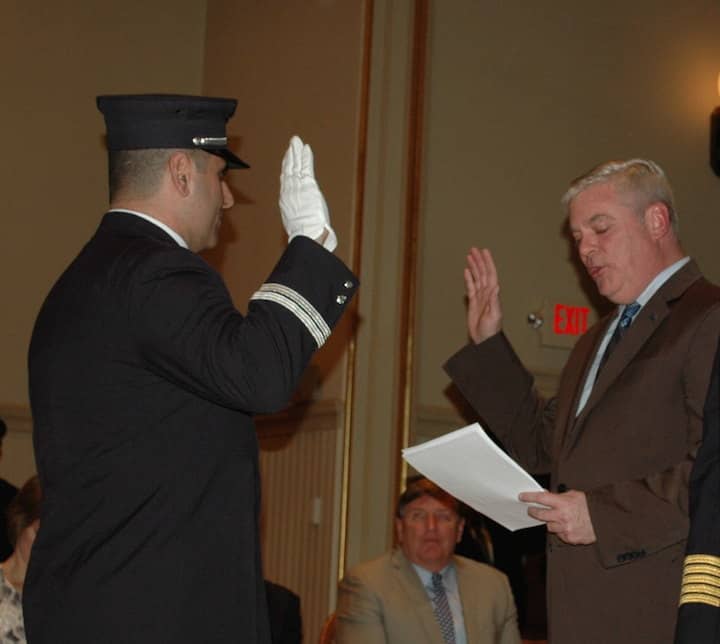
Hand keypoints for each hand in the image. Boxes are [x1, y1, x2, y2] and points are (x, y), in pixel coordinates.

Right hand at [279, 135, 336, 251]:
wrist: (307, 234)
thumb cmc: (305, 235)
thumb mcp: (299, 225)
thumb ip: (300, 218)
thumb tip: (305, 222)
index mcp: (285, 201)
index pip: (285, 181)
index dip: (286, 169)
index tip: (287, 160)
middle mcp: (289, 192)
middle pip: (288, 170)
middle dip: (290, 156)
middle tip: (291, 145)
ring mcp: (297, 187)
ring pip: (295, 166)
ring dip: (296, 152)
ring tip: (296, 141)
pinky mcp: (308, 184)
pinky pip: (306, 166)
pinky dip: (305, 156)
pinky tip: (305, 148)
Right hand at [464, 247, 501, 342]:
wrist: (484, 339)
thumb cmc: (491, 330)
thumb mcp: (494, 315)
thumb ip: (494, 300)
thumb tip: (495, 286)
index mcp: (492, 294)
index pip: (490, 274)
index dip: (487, 262)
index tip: (484, 252)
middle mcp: (487, 293)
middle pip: (483, 272)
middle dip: (479, 260)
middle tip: (474, 249)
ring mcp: (480, 297)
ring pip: (477, 277)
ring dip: (474, 266)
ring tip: (470, 256)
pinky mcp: (474, 302)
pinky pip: (471, 287)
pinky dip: (469, 278)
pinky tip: (467, 271)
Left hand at [520, 489, 596, 544]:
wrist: (605, 520)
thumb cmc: (590, 506)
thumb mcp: (574, 495)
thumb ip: (558, 495)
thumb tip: (545, 493)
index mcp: (563, 503)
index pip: (541, 498)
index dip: (529, 497)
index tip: (522, 497)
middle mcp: (562, 516)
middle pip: (540, 514)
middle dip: (533, 511)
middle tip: (530, 509)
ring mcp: (565, 528)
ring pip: (549, 526)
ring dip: (549, 522)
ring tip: (555, 518)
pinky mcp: (570, 538)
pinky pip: (559, 534)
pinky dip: (560, 530)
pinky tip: (566, 526)